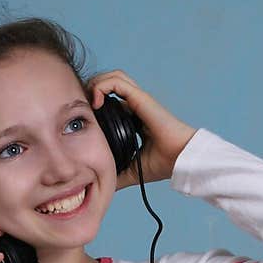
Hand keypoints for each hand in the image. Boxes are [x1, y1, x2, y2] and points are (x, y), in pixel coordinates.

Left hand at [85, 69, 198, 189]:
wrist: (180, 159)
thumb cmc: (163, 163)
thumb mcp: (132, 170)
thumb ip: (117, 173)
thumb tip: (102, 185)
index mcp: (134, 118)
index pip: (111, 101)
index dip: (95, 104)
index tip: (86, 120)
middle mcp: (136, 105)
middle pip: (110, 84)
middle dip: (92, 90)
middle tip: (83, 108)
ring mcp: (139, 100)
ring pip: (113, 77)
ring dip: (96, 84)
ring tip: (89, 102)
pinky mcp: (141, 98)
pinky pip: (116, 82)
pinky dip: (102, 86)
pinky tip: (96, 103)